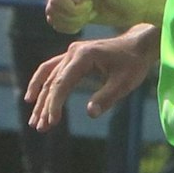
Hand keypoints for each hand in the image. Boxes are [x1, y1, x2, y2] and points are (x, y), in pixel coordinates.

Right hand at [24, 26, 157, 129]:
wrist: (139, 44)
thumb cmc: (134, 64)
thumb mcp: (125, 82)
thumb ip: (107, 97)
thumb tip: (90, 114)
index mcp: (84, 56)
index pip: (62, 83)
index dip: (55, 104)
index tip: (52, 122)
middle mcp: (73, 51)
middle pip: (52, 81)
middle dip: (45, 106)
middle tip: (40, 128)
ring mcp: (71, 52)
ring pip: (48, 76)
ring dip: (39, 98)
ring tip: (34, 121)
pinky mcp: (73, 56)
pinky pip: (51, 70)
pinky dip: (42, 84)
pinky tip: (34, 98)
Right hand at [46, 0, 157, 33]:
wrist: (142, 4)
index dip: (74, 8)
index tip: (93, 4)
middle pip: (53, 8)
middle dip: (73, 15)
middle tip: (92, 11)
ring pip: (52, 16)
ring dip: (72, 21)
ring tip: (91, 14)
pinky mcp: (72, 10)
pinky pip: (56, 23)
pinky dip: (70, 26)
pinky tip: (87, 20)